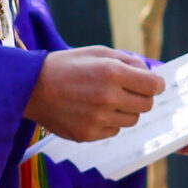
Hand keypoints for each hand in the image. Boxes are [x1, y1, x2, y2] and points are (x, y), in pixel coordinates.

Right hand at [25, 47, 163, 141]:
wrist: (31, 87)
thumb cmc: (67, 65)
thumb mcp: (98, 52)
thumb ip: (128, 61)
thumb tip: (151, 74)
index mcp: (112, 73)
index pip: (153, 86)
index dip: (155, 84)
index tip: (152, 83)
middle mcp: (108, 98)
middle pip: (146, 105)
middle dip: (141, 97)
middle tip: (128, 91)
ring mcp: (98, 119)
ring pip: (131, 120)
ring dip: (125, 110)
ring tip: (105, 100)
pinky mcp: (88, 134)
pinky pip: (114, 130)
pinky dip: (109, 121)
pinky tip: (92, 110)